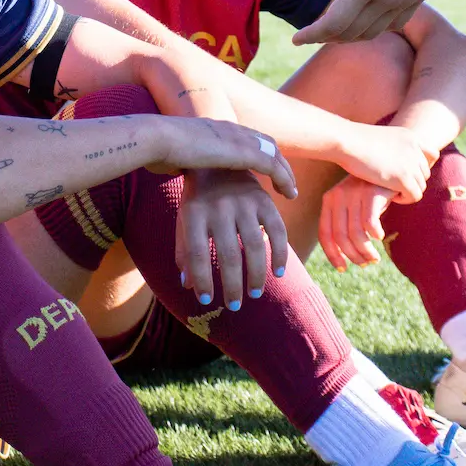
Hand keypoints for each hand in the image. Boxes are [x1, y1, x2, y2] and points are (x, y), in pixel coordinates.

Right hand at [148, 117, 298, 199]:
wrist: (158, 140)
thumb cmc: (157, 150)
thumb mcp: (174, 154)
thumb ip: (182, 160)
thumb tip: (175, 168)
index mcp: (216, 129)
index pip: (246, 139)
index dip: (259, 154)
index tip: (264, 172)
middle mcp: (232, 130)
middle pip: (266, 143)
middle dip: (279, 162)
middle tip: (286, 183)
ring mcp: (239, 139)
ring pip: (274, 154)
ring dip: (286, 173)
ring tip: (291, 192)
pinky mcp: (243, 152)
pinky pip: (273, 165)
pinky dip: (284, 179)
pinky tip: (289, 193)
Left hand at [175, 168, 292, 308]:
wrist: (219, 160)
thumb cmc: (198, 198)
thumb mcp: (185, 219)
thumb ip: (185, 250)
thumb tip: (189, 285)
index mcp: (194, 213)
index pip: (198, 254)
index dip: (202, 279)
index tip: (206, 300)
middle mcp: (219, 207)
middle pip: (228, 255)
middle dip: (232, 286)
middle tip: (234, 305)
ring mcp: (244, 203)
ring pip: (254, 246)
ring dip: (256, 275)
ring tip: (254, 293)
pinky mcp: (264, 200)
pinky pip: (278, 231)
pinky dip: (280, 254)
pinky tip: (277, 273)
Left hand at [292, 0, 462, 44]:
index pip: (334, 23)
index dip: (313, 35)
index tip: (296, 39)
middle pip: (351, 33)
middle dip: (326, 38)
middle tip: (309, 35)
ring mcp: (406, 0)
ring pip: (372, 33)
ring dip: (349, 37)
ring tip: (332, 33)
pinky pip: (394, 25)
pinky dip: (374, 30)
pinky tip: (364, 23)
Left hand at [318, 176, 393, 271]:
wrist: (392, 165)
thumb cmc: (373, 191)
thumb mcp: (354, 203)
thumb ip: (346, 222)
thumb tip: (346, 254)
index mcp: (330, 199)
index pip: (325, 233)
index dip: (332, 254)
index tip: (342, 268)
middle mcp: (339, 195)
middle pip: (340, 237)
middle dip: (353, 256)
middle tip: (365, 264)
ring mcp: (355, 193)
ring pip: (356, 233)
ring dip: (366, 251)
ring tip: (374, 258)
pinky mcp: (372, 192)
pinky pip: (370, 223)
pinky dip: (374, 235)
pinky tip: (380, 237)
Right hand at [334, 122, 433, 204]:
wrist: (347, 141)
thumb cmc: (353, 141)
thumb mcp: (380, 139)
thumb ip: (391, 148)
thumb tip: (391, 161)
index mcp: (411, 137)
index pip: (432, 154)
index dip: (423, 166)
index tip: (408, 172)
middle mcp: (415, 149)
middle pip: (425, 173)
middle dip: (411, 181)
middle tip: (393, 185)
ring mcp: (411, 164)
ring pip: (421, 186)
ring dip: (407, 191)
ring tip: (390, 191)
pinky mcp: (403, 178)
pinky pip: (415, 195)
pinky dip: (405, 199)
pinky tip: (391, 197)